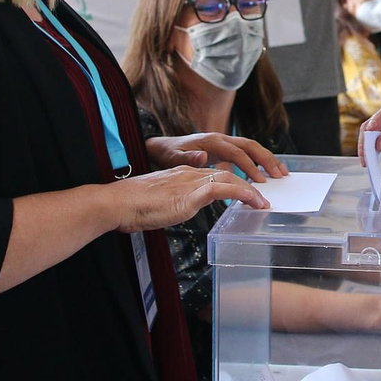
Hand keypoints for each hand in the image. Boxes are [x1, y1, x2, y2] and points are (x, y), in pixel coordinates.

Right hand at [110, 165, 267, 231]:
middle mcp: (188, 173)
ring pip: (229, 178)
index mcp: (181, 173)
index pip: (212, 173)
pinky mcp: (190, 194)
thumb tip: (176, 208)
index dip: (231, 180)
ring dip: (250, 190)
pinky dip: (242, 194)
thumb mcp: (158, 202)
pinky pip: (224, 189)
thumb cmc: (131, 206)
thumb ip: (172, 202)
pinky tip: (254, 202)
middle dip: (247, 181)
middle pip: (225, 172)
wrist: (117, 203)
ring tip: (263, 202)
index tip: (243, 191)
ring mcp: (190, 182)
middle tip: (262, 195)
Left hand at [145, 133, 287, 183]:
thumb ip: (186, 158)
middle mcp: (221, 139)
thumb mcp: (172, 157)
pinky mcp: (224, 149)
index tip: (260, 181)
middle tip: (280, 175)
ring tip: (281, 173)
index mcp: (211, 141)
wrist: (161, 147)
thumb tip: (202, 156)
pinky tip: (266, 174)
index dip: (249, 166)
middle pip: (250, 146)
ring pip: (251, 148)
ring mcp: (224, 142)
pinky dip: (259, 161)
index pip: (236, 152)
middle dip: (267, 159)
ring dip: (267, 159)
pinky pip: (246, 153)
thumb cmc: (167, 154)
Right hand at [361, 96, 380, 163]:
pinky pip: (374, 133)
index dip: (378, 119)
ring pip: (372, 126)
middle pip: (377, 118)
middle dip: (368, 137)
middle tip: (365, 156)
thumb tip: (379, 144)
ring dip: (367, 143)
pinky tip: (369, 156)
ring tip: (366, 159)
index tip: (370, 133)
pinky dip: (370, 144)